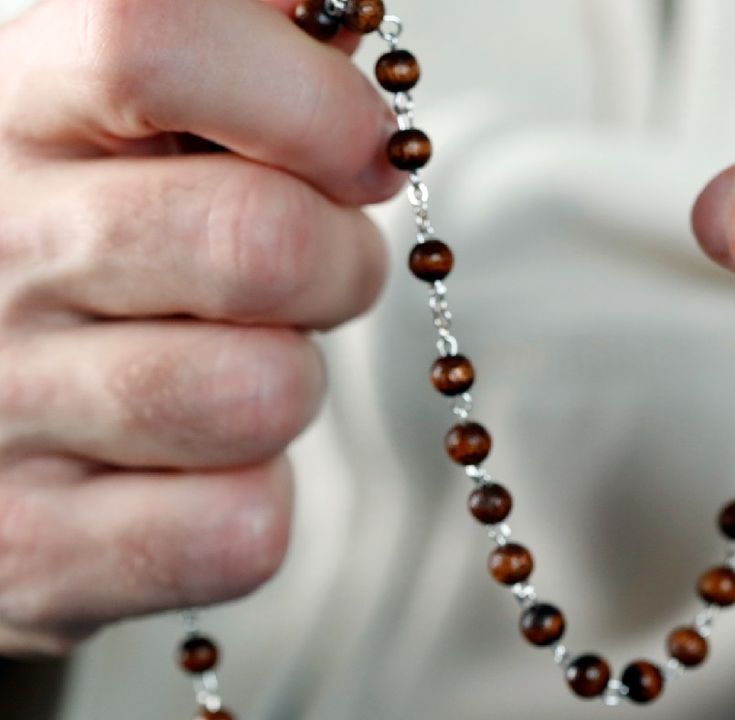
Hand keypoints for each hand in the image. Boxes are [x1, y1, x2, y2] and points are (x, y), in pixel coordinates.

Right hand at [0, 0, 397, 653]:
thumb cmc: (87, 246)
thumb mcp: (119, 114)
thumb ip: (229, 39)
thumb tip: (347, 3)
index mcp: (12, 109)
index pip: (150, 40)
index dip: (306, 98)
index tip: (362, 150)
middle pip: (257, 242)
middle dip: (338, 265)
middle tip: (312, 273)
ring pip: (265, 395)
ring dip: (291, 385)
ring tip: (229, 368)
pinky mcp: (34, 550)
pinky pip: (242, 529)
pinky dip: (252, 503)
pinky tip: (191, 472)